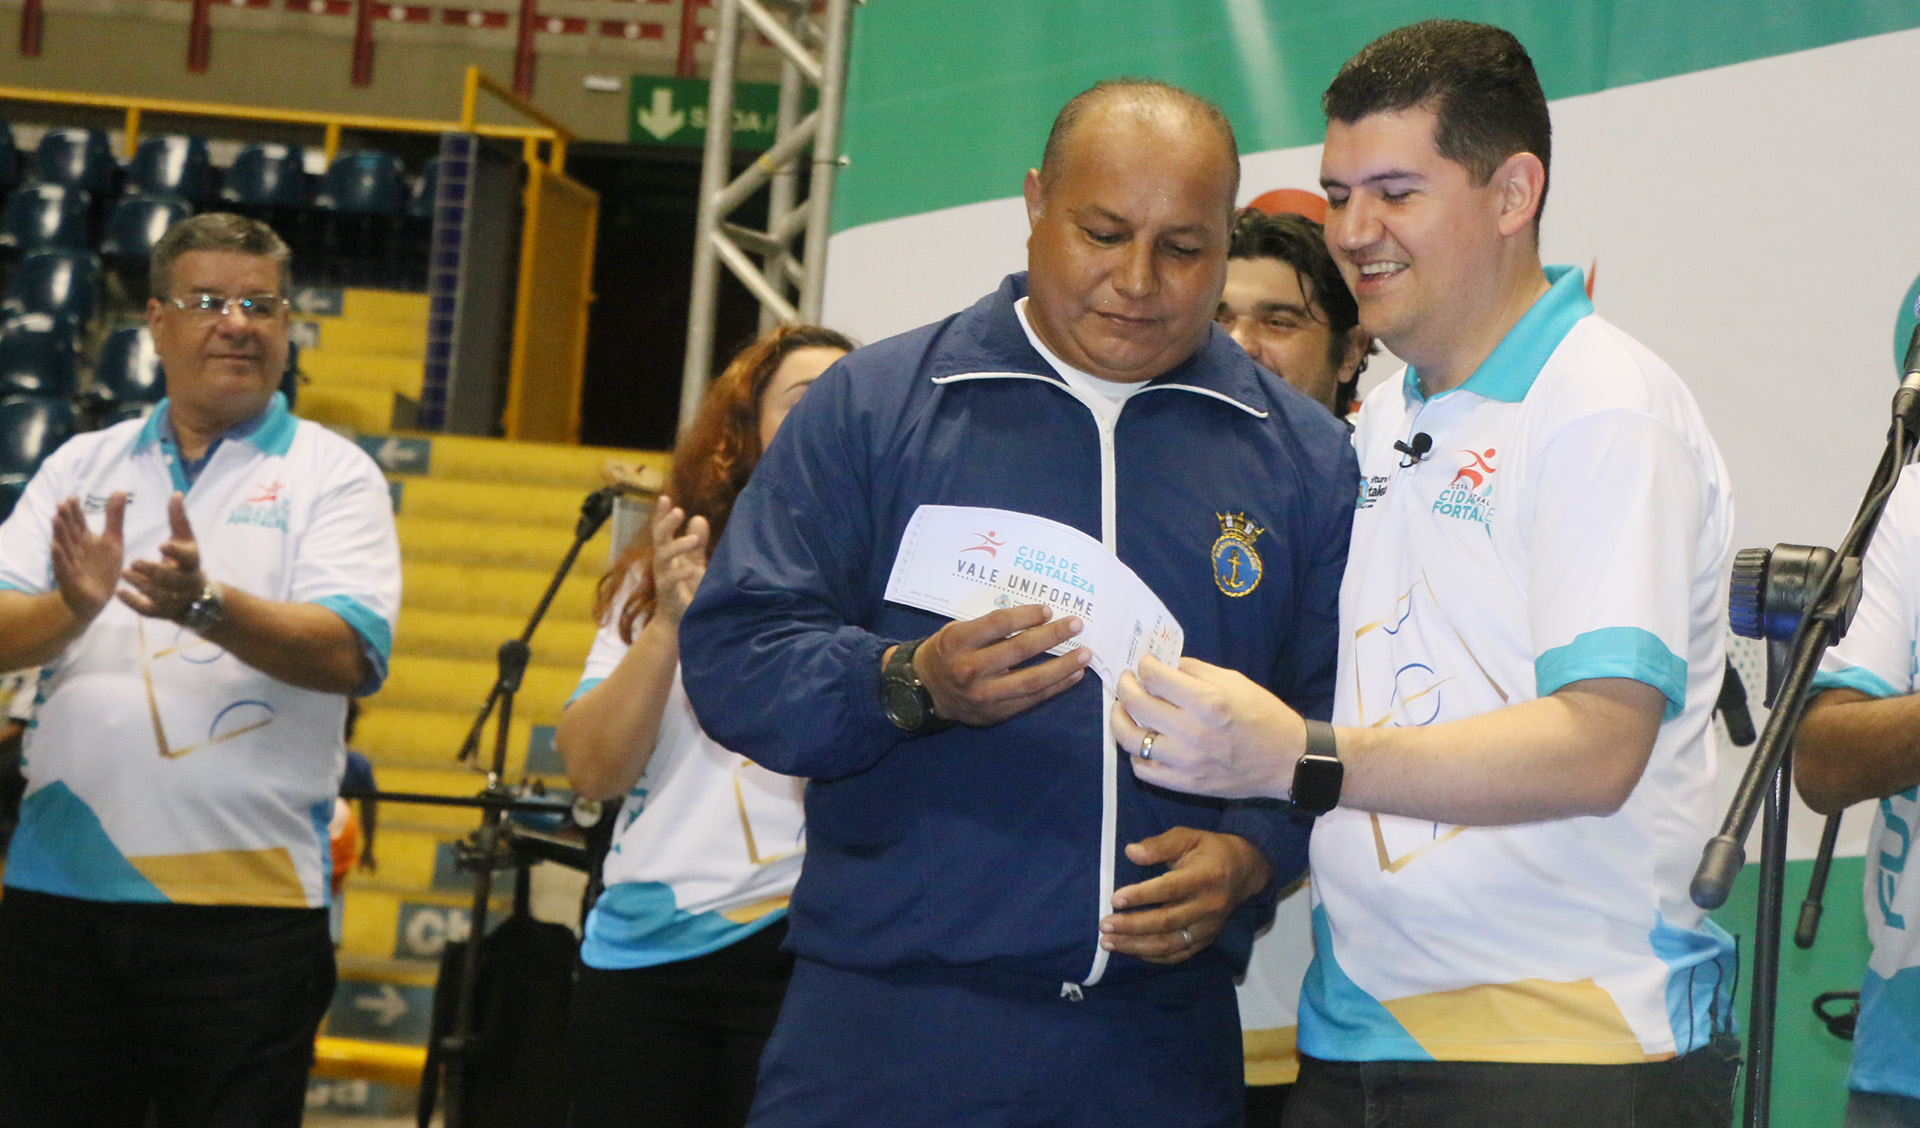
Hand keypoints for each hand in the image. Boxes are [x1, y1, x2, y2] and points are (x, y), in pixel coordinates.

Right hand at [49, 492, 125, 621]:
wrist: (98, 597)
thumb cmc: (104, 567)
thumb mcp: (113, 540)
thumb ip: (114, 517)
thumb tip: (119, 490)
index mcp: (84, 539)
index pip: (78, 522)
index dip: (75, 511)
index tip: (72, 497)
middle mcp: (75, 549)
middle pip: (69, 532)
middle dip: (65, 519)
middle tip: (61, 504)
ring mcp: (71, 563)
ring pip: (64, 547)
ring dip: (59, 534)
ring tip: (55, 519)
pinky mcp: (70, 578)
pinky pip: (64, 567)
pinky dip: (60, 558)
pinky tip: (55, 547)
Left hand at [120, 492, 205, 621]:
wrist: (195, 597)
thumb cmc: (184, 562)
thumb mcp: (185, 539)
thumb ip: (178, 518)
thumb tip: (176, 493)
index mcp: (192, 563)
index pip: (187, 558)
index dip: (175, 552)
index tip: (160, 544)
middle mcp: (187, 584)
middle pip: (171, 580)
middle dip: (152, 571)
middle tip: (132, 562)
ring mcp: (176, 600)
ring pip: (159, 596)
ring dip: (141, 585)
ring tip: (123, 574)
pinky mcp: (163, 612)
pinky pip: (148, 611)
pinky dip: (134, 603)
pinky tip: (119, 593)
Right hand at [648, 495, 709, 626]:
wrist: (680, 622)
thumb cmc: (687, 590)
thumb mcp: (694, 563)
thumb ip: (696, 544)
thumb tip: (699, 517)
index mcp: (669, 553)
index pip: (663, 530)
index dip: (662, 515)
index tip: (665, 498)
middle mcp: (663, 563)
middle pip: (659, 538)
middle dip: (665, 523)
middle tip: (678, 510)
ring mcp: (663, 577)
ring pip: (663, 557)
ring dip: (677, 546)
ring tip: (694, 540)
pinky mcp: (667, 594)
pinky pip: (670, 581)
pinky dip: (679, 574)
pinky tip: (690, 570)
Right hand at [907, 604, 1090, 726]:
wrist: (926, 691)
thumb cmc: (947, 653)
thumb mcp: (958, 632)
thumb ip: (990, 628)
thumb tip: (1036, 620)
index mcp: (958, 642)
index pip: (999, 623)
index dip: (1027, 615)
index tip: (1049, 611)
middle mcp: (970, 669)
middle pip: (1019, 650)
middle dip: (1052, 636)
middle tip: (1076, 624)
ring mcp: (984, 695)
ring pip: (1031, 680)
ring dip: (1062, 666)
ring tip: (1084, 655)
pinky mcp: (995, 712)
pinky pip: (1032, 699)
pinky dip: (1056, 686)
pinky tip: (1073, 675)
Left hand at [1099, 828, 1271, 963]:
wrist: (1245, 872)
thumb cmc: (1210, 850)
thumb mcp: (1188, 837)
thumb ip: (1160, 845)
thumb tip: (1131, 852)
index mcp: (1206, 876)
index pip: (1170, 889)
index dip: (1142, 895)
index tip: (1115, 899)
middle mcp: (1209, 906)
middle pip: (1166, 921)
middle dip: (1132, 926)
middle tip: (1103, 925)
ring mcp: (1209, 927)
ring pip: (1170, 944)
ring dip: (1136, 946)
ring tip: (1108, 943)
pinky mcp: (1206, 940)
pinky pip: (1178, 955)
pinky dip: (1153, 956)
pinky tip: (1130, 951)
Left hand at [1112, 654, 1301, 799]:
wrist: (1286, 760)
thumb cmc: (1264, 715)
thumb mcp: (1234, 681)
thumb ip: (1195, 670)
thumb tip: (1163, 665)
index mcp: (1207, 702)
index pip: (1154, 677)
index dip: (1144, 666)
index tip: (1145, 665)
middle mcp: (1192, 732)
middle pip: (1136, 705)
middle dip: (1125, 686)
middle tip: (1128, 682)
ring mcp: (1185, 762)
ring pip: (1131, 740)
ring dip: (1120, 720)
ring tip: (1124, 710)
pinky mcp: (1185, 784)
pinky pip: (1144, 770)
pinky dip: (1136, 754)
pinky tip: (1143, 741)